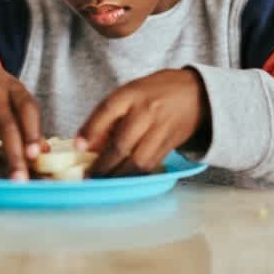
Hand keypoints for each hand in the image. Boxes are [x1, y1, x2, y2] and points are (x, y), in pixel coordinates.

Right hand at [0, 57, 45, 180]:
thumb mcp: (15, 95)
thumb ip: (29, 123)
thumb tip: (43, 153)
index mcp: (13, 88)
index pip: (27, 109)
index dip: (33, 133)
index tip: (35, 155)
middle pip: (6, 127)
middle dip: (14, 157)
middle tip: (20, 180)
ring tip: (2, 169)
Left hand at [76, 68, 210, 176]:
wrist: (196, 93)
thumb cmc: (153, 93)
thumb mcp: (127, 94)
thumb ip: (106, 117)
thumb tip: (85, 145)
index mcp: (131, 94)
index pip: (107, 110)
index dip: (90, 130)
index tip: (78, 147)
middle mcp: (147, 111)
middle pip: (122, 144)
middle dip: (103, 164)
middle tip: (89, 176)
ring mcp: (161, 129)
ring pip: (138, 160)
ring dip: (119, 175)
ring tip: (105, 181)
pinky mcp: (172, 143)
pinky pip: (151, 164)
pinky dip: (135, 174)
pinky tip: (123, 177)